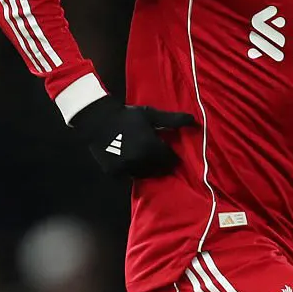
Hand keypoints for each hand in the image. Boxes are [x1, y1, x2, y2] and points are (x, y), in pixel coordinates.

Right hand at [70, 95, 195, 177]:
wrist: (98, 119)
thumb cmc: (127, 115)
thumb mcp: (151, 115)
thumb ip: (172, 120)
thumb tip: (193, 120)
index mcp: (151, 147)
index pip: (170, 160)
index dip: (173, 157)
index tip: (173, 155)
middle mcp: (140, 160)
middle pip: (158, 170)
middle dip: (162, 165)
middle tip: (161, 159)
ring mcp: (126, 168)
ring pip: (144, 175)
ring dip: (148, 170)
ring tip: (148, 161)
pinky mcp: (114, 172)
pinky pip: (129, 176)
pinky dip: (133, 172)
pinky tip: (133, 163)